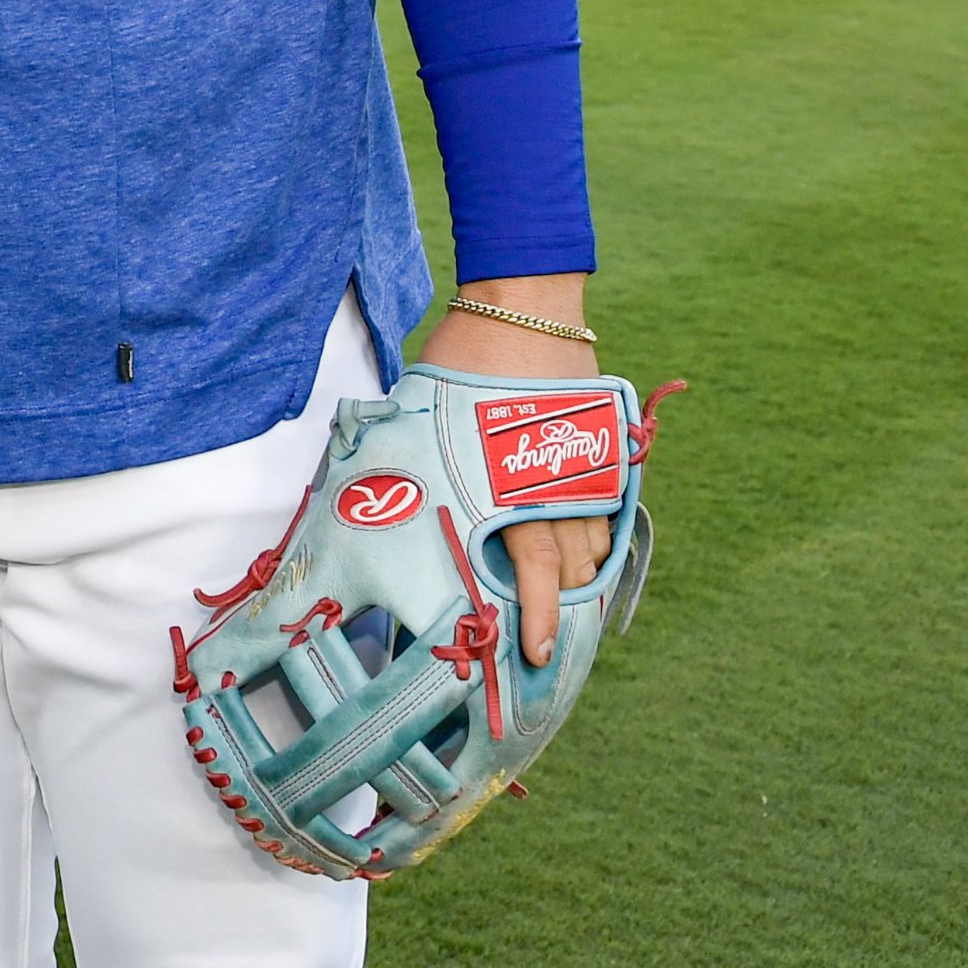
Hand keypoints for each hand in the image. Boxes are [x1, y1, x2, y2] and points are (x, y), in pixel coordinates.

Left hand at [415, 280, 610, 667]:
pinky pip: (603, 513)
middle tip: (545, 655)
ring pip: (591, 548)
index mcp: (503, 491)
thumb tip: (364, 508)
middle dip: (558, 618)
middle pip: (568, 574)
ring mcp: (582, 473)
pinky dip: (594, 542)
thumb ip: (406, 471)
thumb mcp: (419, 423)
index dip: (533, 622)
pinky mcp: (599, 453)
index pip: (529, 575)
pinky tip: (580, 562)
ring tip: (560, 613)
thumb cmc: (459, 365)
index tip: (530, 658)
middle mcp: (550, 492)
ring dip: (577, 584)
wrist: (521, 309)